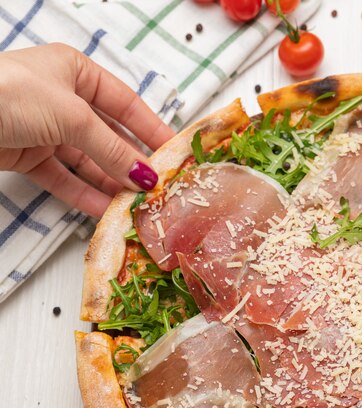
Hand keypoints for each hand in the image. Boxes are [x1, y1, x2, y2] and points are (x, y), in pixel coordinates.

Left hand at [0, 44, 174, 216]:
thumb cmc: (12, 94)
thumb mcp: (72, 116)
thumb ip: (111, 148)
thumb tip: (145, 175)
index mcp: (76, 72)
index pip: (125, 103)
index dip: (151, 128)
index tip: (173, 152)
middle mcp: (63, 100)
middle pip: (108, 136)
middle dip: (131, 163)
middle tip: (157, 188)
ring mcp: (46, 130)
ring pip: (88, 161)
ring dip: (111, 183)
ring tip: (135, 205)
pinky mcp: (30, 156)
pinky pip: (64, 178)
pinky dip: (83, 194)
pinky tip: (105, 209)